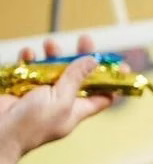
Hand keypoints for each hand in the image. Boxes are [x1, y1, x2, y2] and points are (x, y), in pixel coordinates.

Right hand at [0, 35, 115, 163]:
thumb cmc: (32, 124)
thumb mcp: (61, 100)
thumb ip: (76, 79)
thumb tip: (92, 62)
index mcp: (76, 110)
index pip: (102, 96)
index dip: (112, 81)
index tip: (120, 65)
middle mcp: (61, 102)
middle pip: (77, 77)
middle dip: (81, 57)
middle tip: (85, 39)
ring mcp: (41, 95)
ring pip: (52, 70)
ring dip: (53, 55)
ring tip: (50, 44)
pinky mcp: (22, 88)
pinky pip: (29, 70)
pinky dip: (29, 60)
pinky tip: (28, 54)